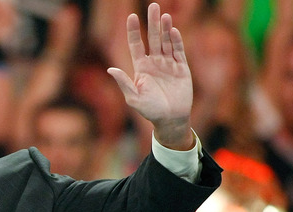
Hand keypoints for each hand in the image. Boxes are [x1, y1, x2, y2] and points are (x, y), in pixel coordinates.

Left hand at [107, 2, 193, 148]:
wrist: (170, 119)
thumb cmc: (150, 111)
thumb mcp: (133, 98)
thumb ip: (124, 83)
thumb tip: (110, 69)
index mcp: (141, 68)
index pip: (135, 45)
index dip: (133, 31)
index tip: (131, 16)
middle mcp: (154, 63)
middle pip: (152, 38)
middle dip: (152, 23)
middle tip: (153, 6)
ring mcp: (168, 64)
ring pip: (166, 42)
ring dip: (165, 28)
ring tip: (164, 14)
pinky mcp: (182, 68)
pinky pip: (179, 52)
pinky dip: (176, 41)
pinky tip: (173, 30)